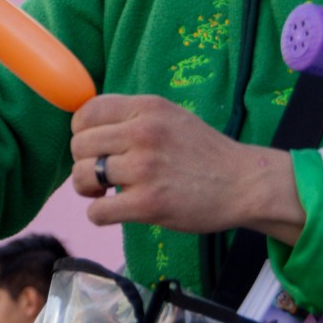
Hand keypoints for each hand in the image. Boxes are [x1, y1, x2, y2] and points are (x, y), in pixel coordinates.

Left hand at [68, 93, 305, 240]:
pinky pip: (96, 211)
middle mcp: (143, 134)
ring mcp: (145, 169)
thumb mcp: (171, 117)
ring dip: (89, 190)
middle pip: (78, 146)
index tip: (95, 146)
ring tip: (109, 192)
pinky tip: (116, 210)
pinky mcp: (148, 204)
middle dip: (84, 162)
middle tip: (104, 174)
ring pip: (81, 177)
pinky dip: (100, 214)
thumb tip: (86, 127)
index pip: (86, 113)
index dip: (82, 132)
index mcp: (147, 108)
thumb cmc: (204, 152)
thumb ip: (133, 117)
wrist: (243, 183)